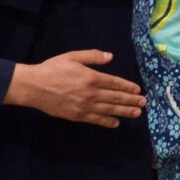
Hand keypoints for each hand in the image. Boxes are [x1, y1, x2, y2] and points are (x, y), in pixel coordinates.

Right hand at [8, 50, 145, 126]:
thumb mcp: (73, 56)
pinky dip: (107, 121)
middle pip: (115, 97)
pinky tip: (116, 122)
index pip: (115, 83)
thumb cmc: (53, 69)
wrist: (35, 87)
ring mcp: (85, 107)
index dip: (128, 87)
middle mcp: (91, 93)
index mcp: (91, 77)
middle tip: (144, 103)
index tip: (138, 90)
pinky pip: (96, 120)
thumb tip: (111, 57)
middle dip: (131, 100)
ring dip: (124, 111)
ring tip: (137, 113)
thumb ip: (93, 56)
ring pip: (109, 110)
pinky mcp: (77, 116)